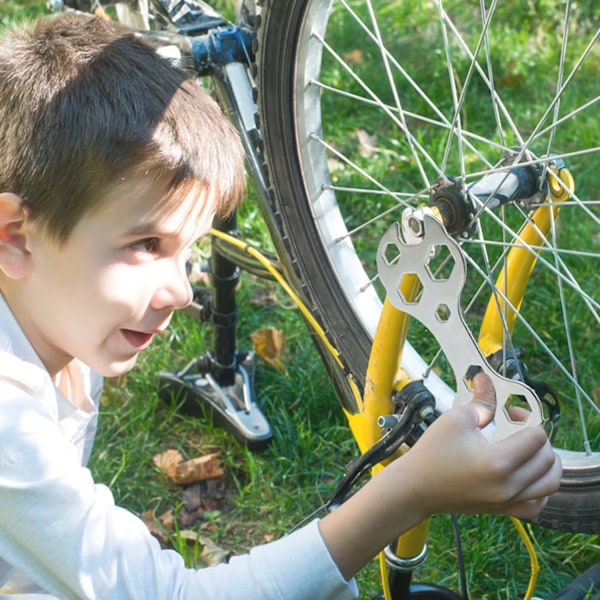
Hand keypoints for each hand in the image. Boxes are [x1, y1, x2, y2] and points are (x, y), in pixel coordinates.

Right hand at [396, 373, 561, 519]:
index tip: (510, 413)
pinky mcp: (503, 510)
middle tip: (518, 427)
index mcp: (499, 462)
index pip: (537, 437)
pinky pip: (537, 504)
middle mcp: (509, 486)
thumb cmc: (431, 453)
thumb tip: (486, 379)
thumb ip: (481, 400)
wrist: (415, 487)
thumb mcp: (456, 418)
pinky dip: (540, 489)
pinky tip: (527, 475)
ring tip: (529, 450)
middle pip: (548, 459)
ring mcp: (507, 501)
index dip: (527, 418)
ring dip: (546, 462)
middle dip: (538, 438)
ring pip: (550, 483)